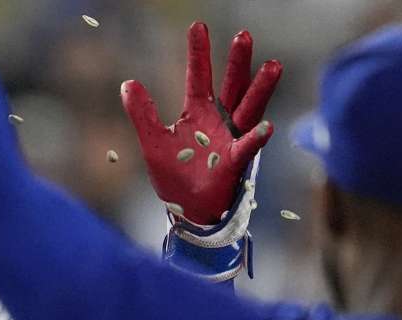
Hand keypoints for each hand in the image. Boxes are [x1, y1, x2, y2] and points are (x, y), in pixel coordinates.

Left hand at [121, 22, 281, 225]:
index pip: (199, 77)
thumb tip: (128, 83)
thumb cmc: (174, 177)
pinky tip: (266, 127)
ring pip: (249, 108)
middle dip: (237, 62)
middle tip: (244, 35)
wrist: (186, 211)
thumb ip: (142, 114)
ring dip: (259, 88)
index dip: (198, 53)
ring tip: (273, 64)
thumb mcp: (152, 142)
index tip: (198, 25)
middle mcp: (219, 121)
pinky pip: (246, 148)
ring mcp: (230, 139)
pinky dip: (256, 138)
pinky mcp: (233, 163)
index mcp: (198, 113)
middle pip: (231, 85)